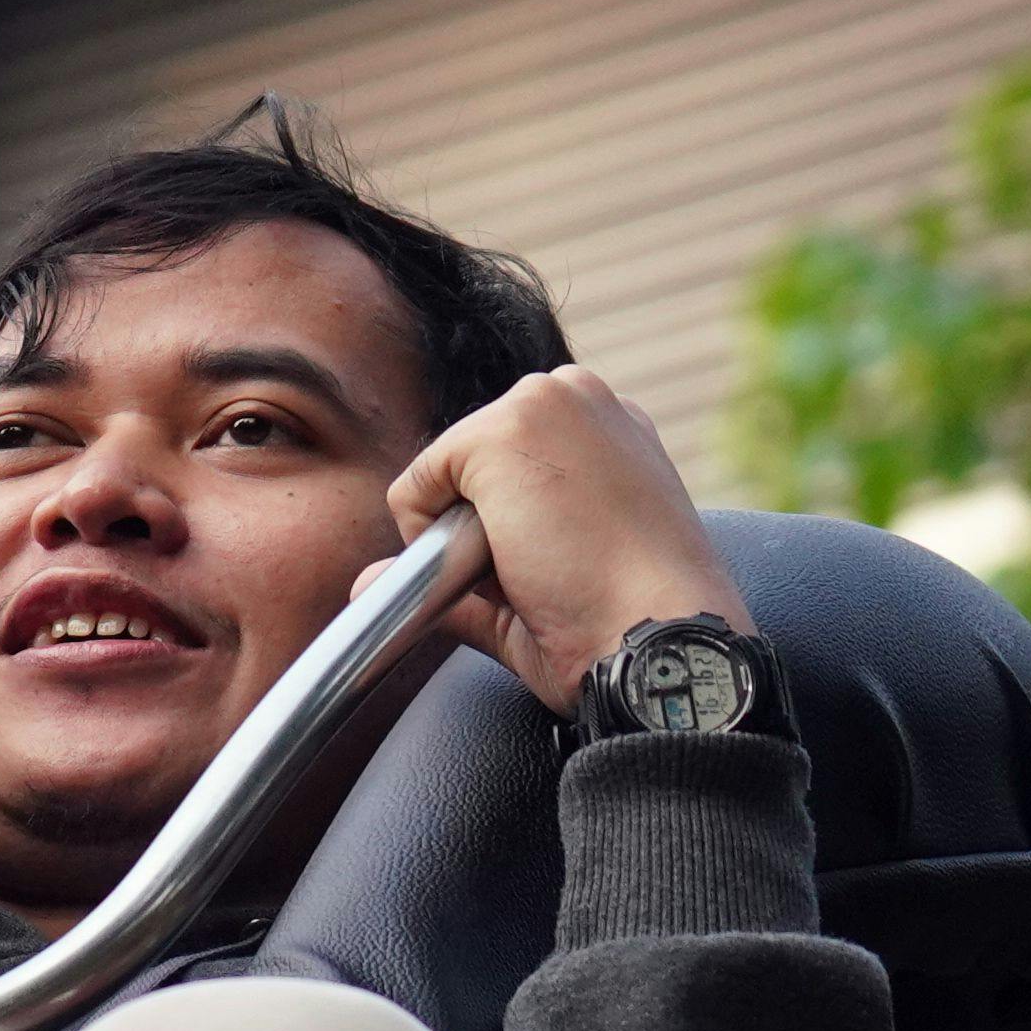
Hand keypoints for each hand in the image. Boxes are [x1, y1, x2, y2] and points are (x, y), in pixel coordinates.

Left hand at [385, 364, 746, 717]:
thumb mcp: (555, 577)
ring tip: (533, 571)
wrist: (661, 637)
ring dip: (463, 533)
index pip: (510, 464)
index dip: (511, 525)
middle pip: (472, 463)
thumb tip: (368, 583)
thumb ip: (467, 572)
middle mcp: (579, 394)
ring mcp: (540, 403)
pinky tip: (503, 561)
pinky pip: (414, 489)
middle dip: (483, 524)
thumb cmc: (627, 622)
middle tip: (542, 575)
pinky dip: (429, 539)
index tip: (556, 564)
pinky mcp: (500, 431)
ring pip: (445, 473)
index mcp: (608, 424)